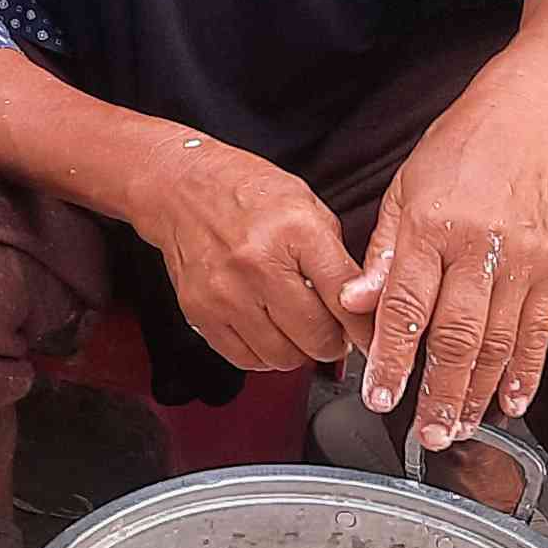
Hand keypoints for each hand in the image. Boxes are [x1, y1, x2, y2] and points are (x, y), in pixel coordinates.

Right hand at [123, 130, 363, 375]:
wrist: (180, 188)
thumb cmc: (244, 191)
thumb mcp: (307, 207)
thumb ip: (334, 258)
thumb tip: (360, 307)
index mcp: (295, 231)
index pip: (345, 297)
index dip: (363, 325)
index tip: (368, 334)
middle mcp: (259, 264)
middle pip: (315, 336)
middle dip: (331, 341)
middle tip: (329, 329)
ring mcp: (226, 292)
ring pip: (282, 357)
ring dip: (296, 350)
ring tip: (294, 327)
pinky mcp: (201, 312)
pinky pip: (245, 359)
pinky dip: (263, 354)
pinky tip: (266, 330)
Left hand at [342, 60, 547, 451]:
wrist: (528, 117)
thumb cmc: (455, 153)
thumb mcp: (403, 191)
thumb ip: (382, 255)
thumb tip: (353, 306)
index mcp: (431, 227)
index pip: (407, 306)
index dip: (393, 358)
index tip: (380, 398)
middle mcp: (479, 246)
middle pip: (457, 336)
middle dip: (439, 392)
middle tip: (425, 434)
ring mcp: (523, 259)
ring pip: (499, 342)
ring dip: (478, 394)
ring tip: (458, 429)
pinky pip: (539, 330)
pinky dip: (527, 371)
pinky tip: (512, 402)